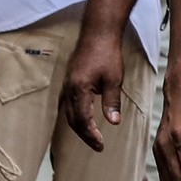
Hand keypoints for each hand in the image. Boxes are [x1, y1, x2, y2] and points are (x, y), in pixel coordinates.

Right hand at [61, 30, 124, 151]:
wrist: (97, 35)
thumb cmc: (107, 55)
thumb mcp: (114, 79)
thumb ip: (112, 102)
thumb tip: (114, 122)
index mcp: (79, 91)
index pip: (82, 120)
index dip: (91, 135)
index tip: (100, 145)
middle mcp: (69, 91)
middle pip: (73, 120)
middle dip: (85, 135)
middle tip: (97, 146)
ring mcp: (67, 86)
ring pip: (69, 114)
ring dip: (79, 127)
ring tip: (91, 137)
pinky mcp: (68, 83)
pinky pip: (68, 105)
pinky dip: (75, 117)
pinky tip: (82, 120)